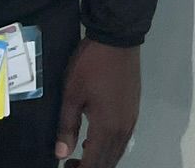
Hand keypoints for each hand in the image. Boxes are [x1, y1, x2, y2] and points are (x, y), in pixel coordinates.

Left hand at [54, 40, 139, 166]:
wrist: (117, 38)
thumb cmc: (91, 66)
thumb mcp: (72, 94)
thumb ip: (66, 126)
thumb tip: (61, 154)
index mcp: (106, 128)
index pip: (94, 164)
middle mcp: (123, 129)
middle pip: (108, 162)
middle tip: (70, 164)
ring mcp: (131, 120)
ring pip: (117, 152)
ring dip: (100, 159)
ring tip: (81, 154)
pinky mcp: (133, 110)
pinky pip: (122, 140)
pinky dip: (109, 147)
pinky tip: (95, 140)